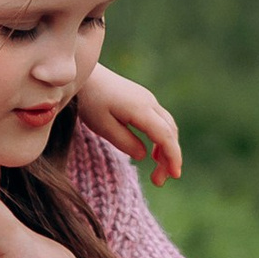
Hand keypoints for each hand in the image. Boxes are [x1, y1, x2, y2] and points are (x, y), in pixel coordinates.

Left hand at [77, 63, 181, 184]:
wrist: (83, 75)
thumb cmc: (89, 100)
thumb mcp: (103, 126)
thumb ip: (125, 142)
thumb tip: (145, 155)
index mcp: (141, 110)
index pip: (165, 136)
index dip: (173, 157)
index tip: (175, 176)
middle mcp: (149, 103)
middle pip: (170, 133)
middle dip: (170, 158)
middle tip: (159, 181)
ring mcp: (147, 100)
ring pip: (167, 126)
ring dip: (166, 149)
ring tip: (158, 170)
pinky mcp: (142, 100)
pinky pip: (160, 121)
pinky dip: (161, 138)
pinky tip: (152, 152)